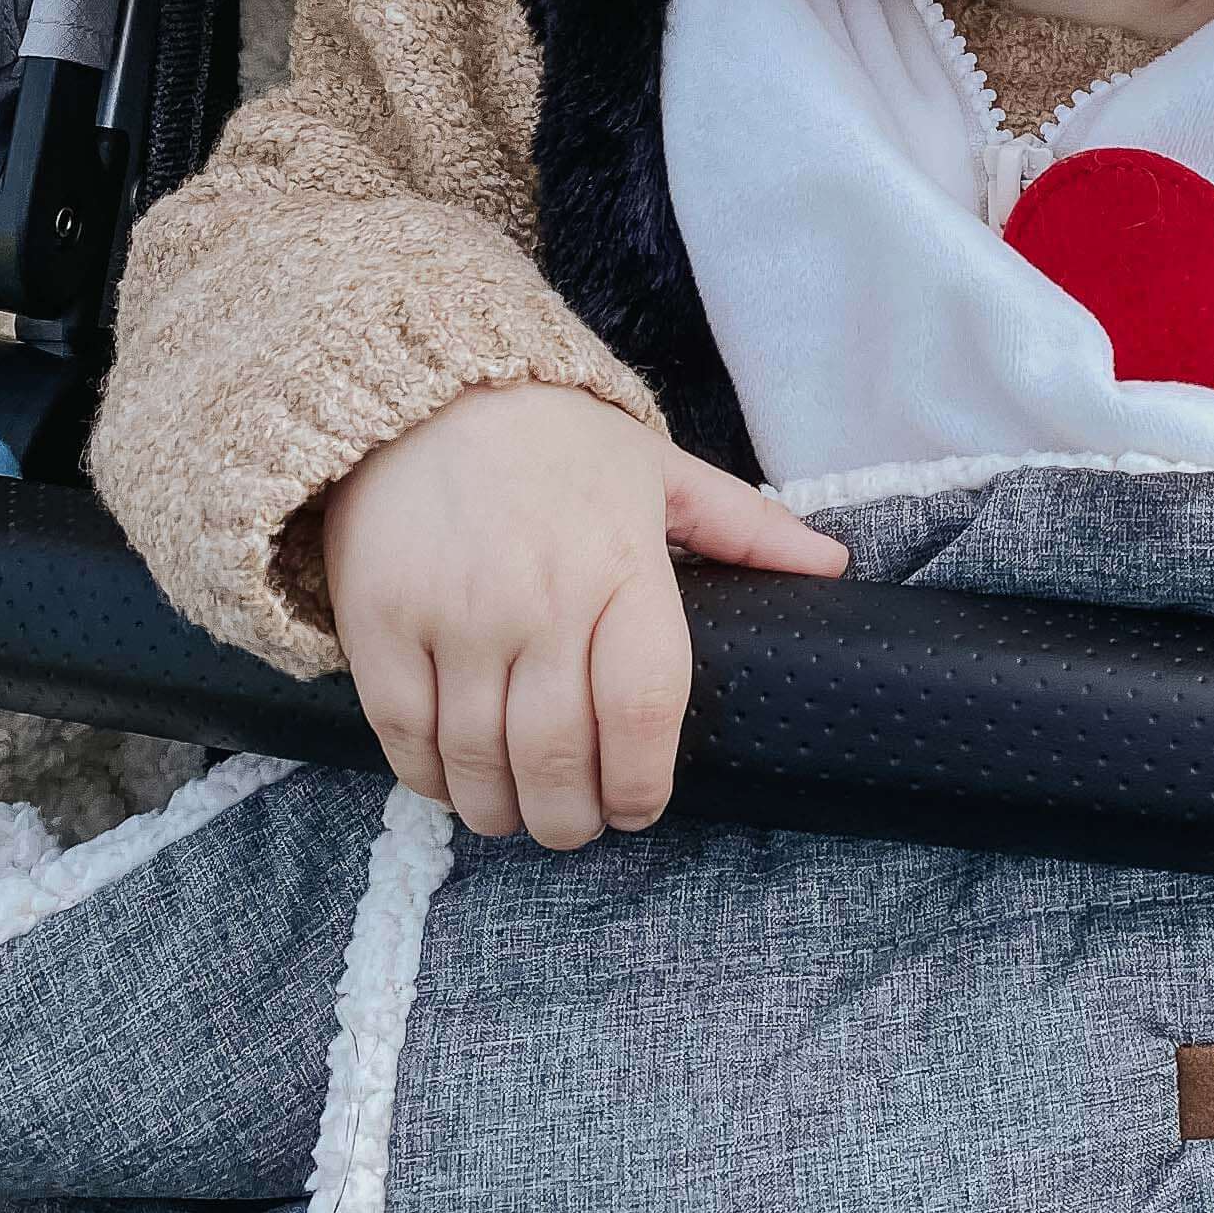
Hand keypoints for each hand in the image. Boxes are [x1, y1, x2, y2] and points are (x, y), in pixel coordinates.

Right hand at [322, 385, 846, 847]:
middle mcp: (539, 601)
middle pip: (557, 758)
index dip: (640, 786)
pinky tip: (454, 781)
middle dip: (571, 819)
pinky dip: (431, 779)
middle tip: (576, 826)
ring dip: (502, 811)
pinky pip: (406, 737)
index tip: (638, 808)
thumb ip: (746, 528)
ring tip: (519, 813)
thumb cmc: (555, 439)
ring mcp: (454, 617)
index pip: (642, 713)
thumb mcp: (661, 470)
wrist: (426, 387)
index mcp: (621, 568)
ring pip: (478, 762)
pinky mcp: (381, 624)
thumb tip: (832, 566)